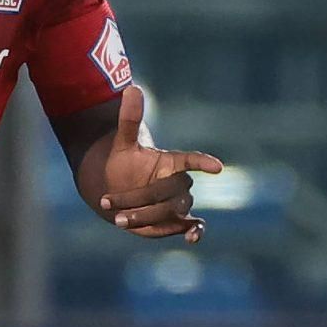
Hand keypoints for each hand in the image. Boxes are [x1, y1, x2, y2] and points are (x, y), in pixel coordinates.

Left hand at [96, 85, 224, 242]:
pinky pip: (194, 225)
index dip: (202, 163)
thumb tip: (131, 89)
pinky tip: (192, 238)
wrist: (117, 189)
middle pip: (171, 191)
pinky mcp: (177, 220)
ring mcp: (178, 202)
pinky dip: (195, 232)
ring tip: (119, 220)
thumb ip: (129, 119)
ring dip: (147, 216)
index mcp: (170, 162)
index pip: (190, 160)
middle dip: (141, 198)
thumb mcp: (122, 142)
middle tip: (109, 203)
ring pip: (172, 210)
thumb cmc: (122, 163)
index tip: (217, 167)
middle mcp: (178, 182)